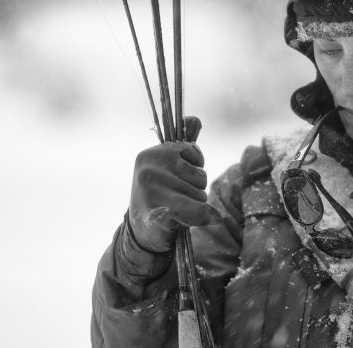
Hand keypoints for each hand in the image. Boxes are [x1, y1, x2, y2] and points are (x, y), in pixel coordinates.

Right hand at [128, 133, 221, 252]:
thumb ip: (184, 145)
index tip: (178, 177)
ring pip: (200, 192)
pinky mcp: (160, 209)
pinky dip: (206, 215)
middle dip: (195, 188)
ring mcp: (153, 188)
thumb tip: (195, 119)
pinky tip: (211, 218)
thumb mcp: (167, 168)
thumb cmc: (160, 197)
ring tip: (176, 209)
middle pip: (199, 173)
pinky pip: (197, 209)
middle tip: (174, 198)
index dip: (194, 166)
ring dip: (196, 203)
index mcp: (150, 154)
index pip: (192, 150)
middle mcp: (149, 167)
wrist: (141, 234)